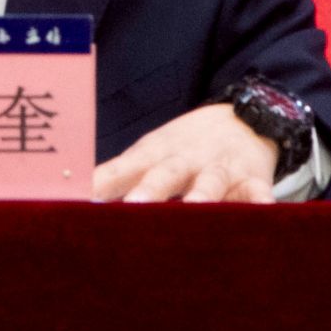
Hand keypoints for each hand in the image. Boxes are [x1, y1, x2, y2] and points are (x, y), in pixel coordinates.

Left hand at [92, 102, 276, 203]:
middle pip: (165, 174)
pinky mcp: (252, 180)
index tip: (80, 202)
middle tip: (134, 207)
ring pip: (211, 182)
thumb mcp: (146, 155)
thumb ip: (112, 178)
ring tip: (195, 209)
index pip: (123, 170)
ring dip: (203, 195)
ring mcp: (219, 169)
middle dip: (150, 190)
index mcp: (153, 156)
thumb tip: (64, 199)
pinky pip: (258, 193)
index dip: (102, 185)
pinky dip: (262, 204)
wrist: (241, 118)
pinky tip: (265, 212)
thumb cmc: (181, 148)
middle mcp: (184, 160)